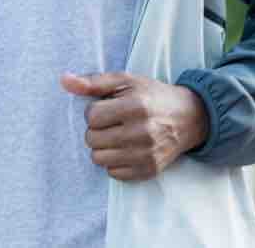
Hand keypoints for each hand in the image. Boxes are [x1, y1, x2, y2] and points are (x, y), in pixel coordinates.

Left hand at [60, 72, 209, 180]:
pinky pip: (113, 173)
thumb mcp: (126, 81)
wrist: (190, 117)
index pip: (91, 116)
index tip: (108, 108)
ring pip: (99, 159)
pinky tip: (127, 149)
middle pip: (92, 139)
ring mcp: (146, 154)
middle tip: (112, 123)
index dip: (95, 111)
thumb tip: (64, 81)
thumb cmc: (152, 96)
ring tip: (117, 136)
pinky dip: (115, 162)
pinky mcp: (149, 170)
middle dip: (97, 130)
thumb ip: (94, 82)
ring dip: (103, 147)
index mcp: (135, 106)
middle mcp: (142, 132)